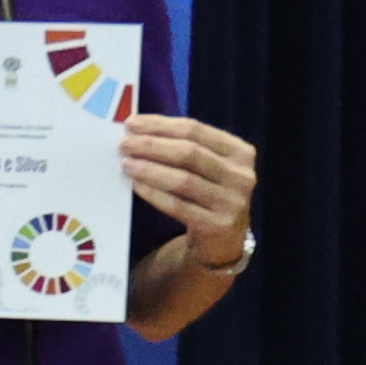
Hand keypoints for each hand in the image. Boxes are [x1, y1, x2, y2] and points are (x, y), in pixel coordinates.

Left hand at [122, 115, 257, 265]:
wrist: (223, 240)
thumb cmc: (208, 194)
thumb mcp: (209, 167)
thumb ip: (185, 147)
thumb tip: (139, 130)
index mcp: (241, 152)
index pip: (196, 130)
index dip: (161, 125)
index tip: (132, 123)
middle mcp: (241, 175)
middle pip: (190, 153)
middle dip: (152, 145)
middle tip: (124, 144)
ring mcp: (232, 202)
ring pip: (183, 180)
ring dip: (150, 169)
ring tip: (127, 163)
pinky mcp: (216, 225)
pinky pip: (178, 206)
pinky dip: (155, 194)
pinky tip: (137, 185)